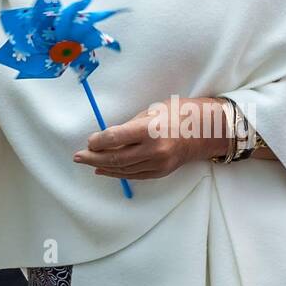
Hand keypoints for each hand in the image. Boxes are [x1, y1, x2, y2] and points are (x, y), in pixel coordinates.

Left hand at [73, 97, 229, 179]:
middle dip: (93, 157)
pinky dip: (117, 173)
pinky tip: (104, 170)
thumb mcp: (152, 111)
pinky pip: (134, 174)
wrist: (206, 131)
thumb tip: (108, 138)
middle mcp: (153, 149)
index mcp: (150, 130)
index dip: (98, 141)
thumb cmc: (179, 113)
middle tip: (79, 156)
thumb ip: (130, 126)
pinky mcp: (160, 172)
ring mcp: (158, 163)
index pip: (115, 139)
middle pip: (115, 158)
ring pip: (123, 169)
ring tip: (88, 162)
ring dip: (103, 167)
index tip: (89, 141)